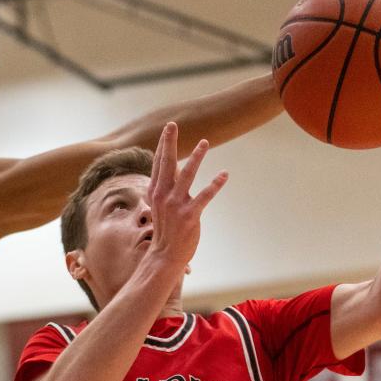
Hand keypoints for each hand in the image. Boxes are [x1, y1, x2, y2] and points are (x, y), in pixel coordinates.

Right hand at [146, 122, 227, 266]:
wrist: (165, 255)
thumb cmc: (165, 230)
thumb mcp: (160, 207)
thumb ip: (164, 189)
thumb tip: (170, 173)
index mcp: (155, 192)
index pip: (158, 164)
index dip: (163, 145)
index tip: (168, 129)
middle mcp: (163, 195)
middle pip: (167, 163)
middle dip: (169, 143)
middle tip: (173, 125)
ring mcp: (176, 205)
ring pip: (187, 175)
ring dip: (196, 157)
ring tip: (205, 143)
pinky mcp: (189, 215)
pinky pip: (205, 196)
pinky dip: (215, 185)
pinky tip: (224, 175)